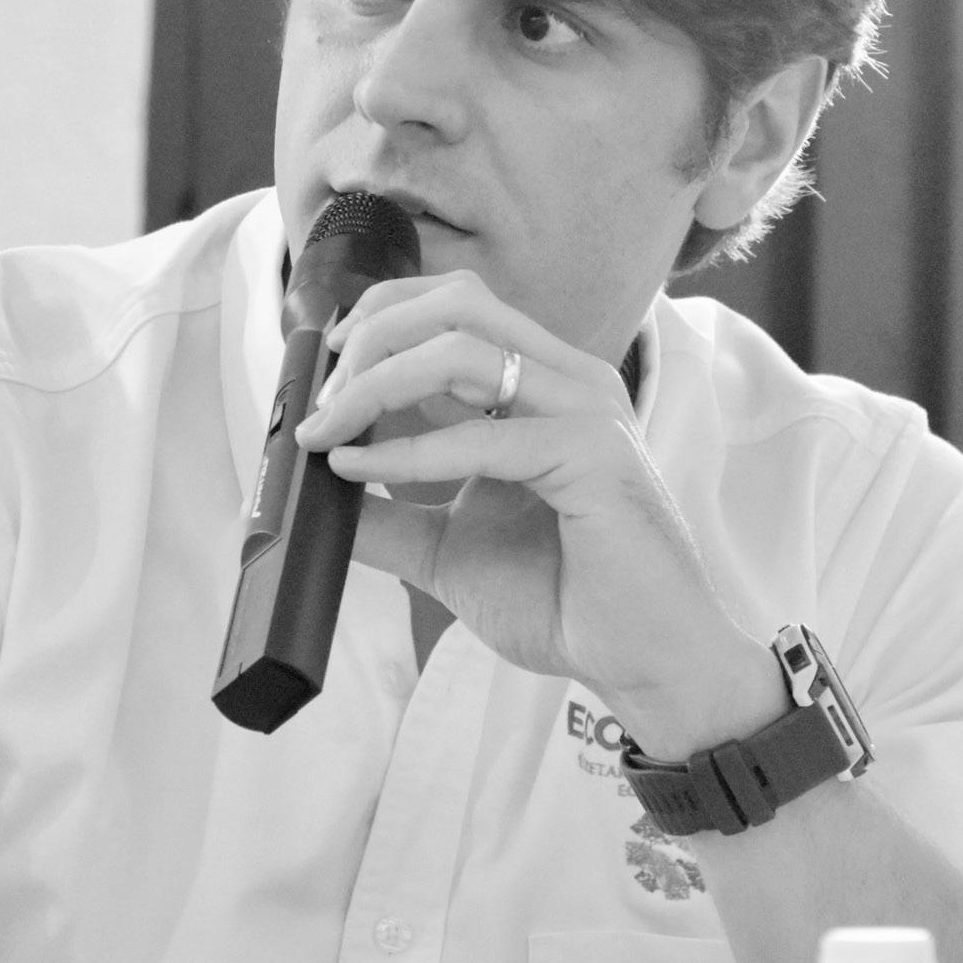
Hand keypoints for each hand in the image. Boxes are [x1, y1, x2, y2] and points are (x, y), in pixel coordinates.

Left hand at [293, 271, 784, 754]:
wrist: (644, 661)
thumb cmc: (570, 602)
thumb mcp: (451, 550)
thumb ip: (391, 518)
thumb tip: (317, 499)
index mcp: (546, 386)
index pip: (454, 308)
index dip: (377, 323)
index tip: (322, 379)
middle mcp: (569, 381)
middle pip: (455, 301)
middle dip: (370, 338)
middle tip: (319, 403)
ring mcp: (586, 409)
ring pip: (461, 348)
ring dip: (374, 384)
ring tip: (327, 434)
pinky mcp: (593, 454)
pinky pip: (480, 437)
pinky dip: (405, 453)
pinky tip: (359, 470)